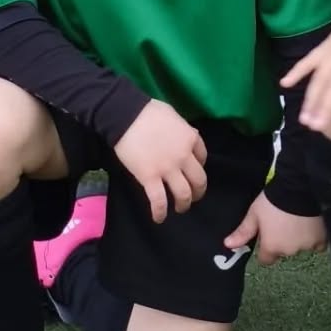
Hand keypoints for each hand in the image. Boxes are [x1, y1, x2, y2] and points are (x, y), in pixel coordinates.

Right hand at [113, 100, 208, 223]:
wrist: (127, 116)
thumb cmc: (149, 112)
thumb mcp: (174, 116)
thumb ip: (183, 129)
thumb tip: (187, 136)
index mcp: (190, 138)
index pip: (203, 157)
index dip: (199, 166)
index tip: (192, 171)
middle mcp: (183, 156)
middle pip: (199, 180)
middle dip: (198, 192)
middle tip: (193, 197)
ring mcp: (167, 168)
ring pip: (183, 194)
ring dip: (184, 204)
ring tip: (180, 208)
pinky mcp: (149, 178)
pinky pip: (159, 200)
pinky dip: (160, 212)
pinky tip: (159, 218)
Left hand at [224, 190, 326, 265]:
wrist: (300, 186)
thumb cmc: (273, 200)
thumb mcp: (255, 213)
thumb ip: (243, 231)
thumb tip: (227, 245)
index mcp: (271, 247)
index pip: (266, 259)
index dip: (266, 248)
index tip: (269, 235)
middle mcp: (289, 251)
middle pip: (284, 251)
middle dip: (284, 241)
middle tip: (284, 221)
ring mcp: (307, 246)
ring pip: (301, 246)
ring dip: (299, 238)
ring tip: (299, 218)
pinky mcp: (322, 238)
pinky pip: (319, 244)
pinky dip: (316, 237)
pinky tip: (313, 223)